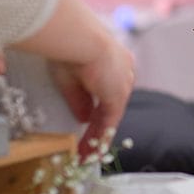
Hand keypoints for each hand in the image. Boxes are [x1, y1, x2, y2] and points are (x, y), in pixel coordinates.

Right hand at [11, 0, 136, 160]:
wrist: (79, 38)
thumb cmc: (69, 48)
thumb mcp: (71, 77)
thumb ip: (79, 99)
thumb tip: (84, 118)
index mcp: (114, 60)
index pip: (107, 88)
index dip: (97, 107)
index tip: (86, 121)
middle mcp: (124, 72)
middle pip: (111, 105)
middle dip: (98, 127)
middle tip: (85, 145)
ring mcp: (123, 84)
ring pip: (110, 116)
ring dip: (97, 137)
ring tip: (84, 155)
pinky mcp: (117, 96)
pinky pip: (109, 123)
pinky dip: (99, 139)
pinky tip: (90, 152)